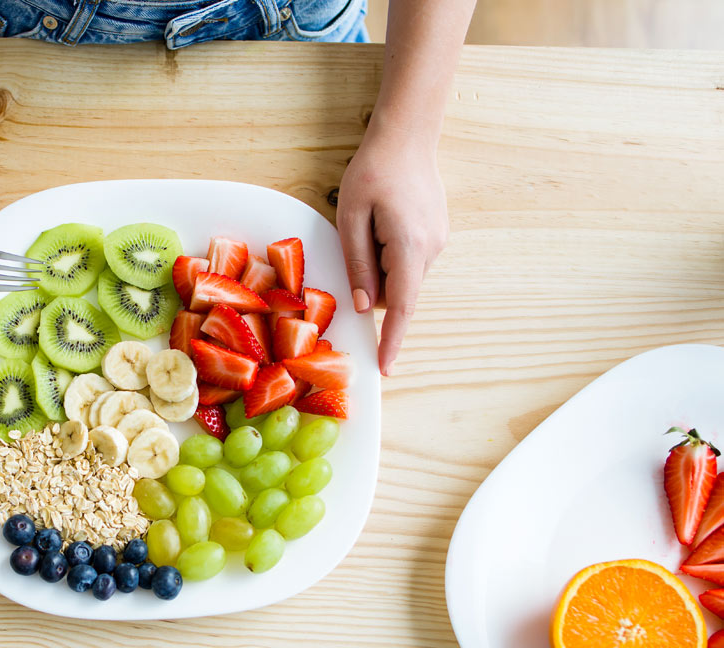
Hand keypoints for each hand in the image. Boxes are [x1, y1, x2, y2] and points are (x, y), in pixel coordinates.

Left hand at [336, 125, 448, 374]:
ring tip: (372, 222)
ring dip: (380, 265)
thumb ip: (357, 264)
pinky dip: (390, 254)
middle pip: (396, 292)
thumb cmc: (373, 172)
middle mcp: (431, 249)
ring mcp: (438, 242)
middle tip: (358, 239)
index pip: (402, 307)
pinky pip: (407, 260)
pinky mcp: (436, 234)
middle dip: (372, 283)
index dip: (393, 339)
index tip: (386, 367)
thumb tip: (366, 305)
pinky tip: (384, 220)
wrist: (407, 136)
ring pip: (401, 277)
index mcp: (409, 247)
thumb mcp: (351, 218)